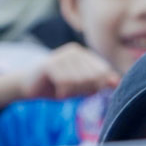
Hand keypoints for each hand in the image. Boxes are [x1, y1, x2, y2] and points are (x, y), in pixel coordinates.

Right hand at [0, 43, 116, 110]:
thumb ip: (98, 83)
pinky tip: (58, 92)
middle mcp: (74, 51)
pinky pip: (65, 83)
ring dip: (73, 92)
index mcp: (83, 54)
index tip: (87, 93)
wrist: (27, 85)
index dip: (99, 86)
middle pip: (93, 76)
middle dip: (85, 90)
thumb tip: (117, 82)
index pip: (102, 71)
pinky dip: (63, 92)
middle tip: (72, 94)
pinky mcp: (50, 64)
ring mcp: (62, 55)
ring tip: (64, 93)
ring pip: (80, 80)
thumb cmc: (55, 85)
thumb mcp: (79, 86)